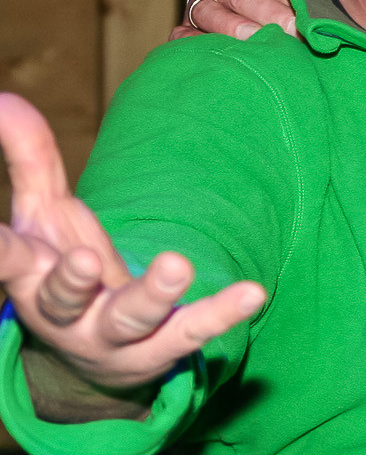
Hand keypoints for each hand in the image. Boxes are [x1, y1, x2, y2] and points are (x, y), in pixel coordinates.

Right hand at [0, 95, 264, 414]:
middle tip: (85, 260)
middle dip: (71, 282)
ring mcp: (112, 335)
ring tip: (178, 266)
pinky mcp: (160, 348)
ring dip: (153, 294)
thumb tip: (3, 96)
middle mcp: (64, 312)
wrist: (89, 358)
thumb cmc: (61, 269)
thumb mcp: (43, 216)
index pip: (3, 260)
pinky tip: (252, 294)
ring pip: (130, 318)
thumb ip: (30, 159)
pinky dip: (221, 314)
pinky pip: (191, 332)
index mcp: (28, 275)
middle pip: (62, 299)